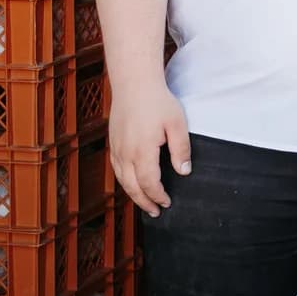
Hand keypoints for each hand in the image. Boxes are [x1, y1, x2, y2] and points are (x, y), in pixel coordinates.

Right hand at [111, 80, 189, 216]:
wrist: (134, 83)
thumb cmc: (158, 101)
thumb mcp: (177, 124)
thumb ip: (181, 150)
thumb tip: (183, 172)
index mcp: (142, 151)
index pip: (149, 183)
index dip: (158, 196)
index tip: (167, 203)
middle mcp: (125, 153)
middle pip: (132, 187)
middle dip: (145, 202)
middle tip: (156, 212)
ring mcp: (116, 148)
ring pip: (122, 179)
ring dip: (133, 194)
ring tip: (145, 202)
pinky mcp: (113, 142)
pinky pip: (116, 168)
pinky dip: (124, 181)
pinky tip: (133, 183)